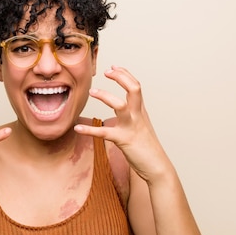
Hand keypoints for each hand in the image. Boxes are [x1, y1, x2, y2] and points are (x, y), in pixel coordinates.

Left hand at [74, 66, 166, 181]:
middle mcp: (138, 116)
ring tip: (91, 92)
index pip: (136, 86)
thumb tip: (123, 107)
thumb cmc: (147, 148)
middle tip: (106, 71)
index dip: (125, 74)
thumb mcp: (142, 127)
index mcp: (141, 112)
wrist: (157, 167)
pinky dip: (89, 130)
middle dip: (120, 77)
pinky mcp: (123, 140)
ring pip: (120, 105)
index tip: (113, 67)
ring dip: (105, 96)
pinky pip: (104, 133)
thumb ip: (134, 115)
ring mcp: (131, 127)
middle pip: (133, 89)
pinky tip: (77, 128)